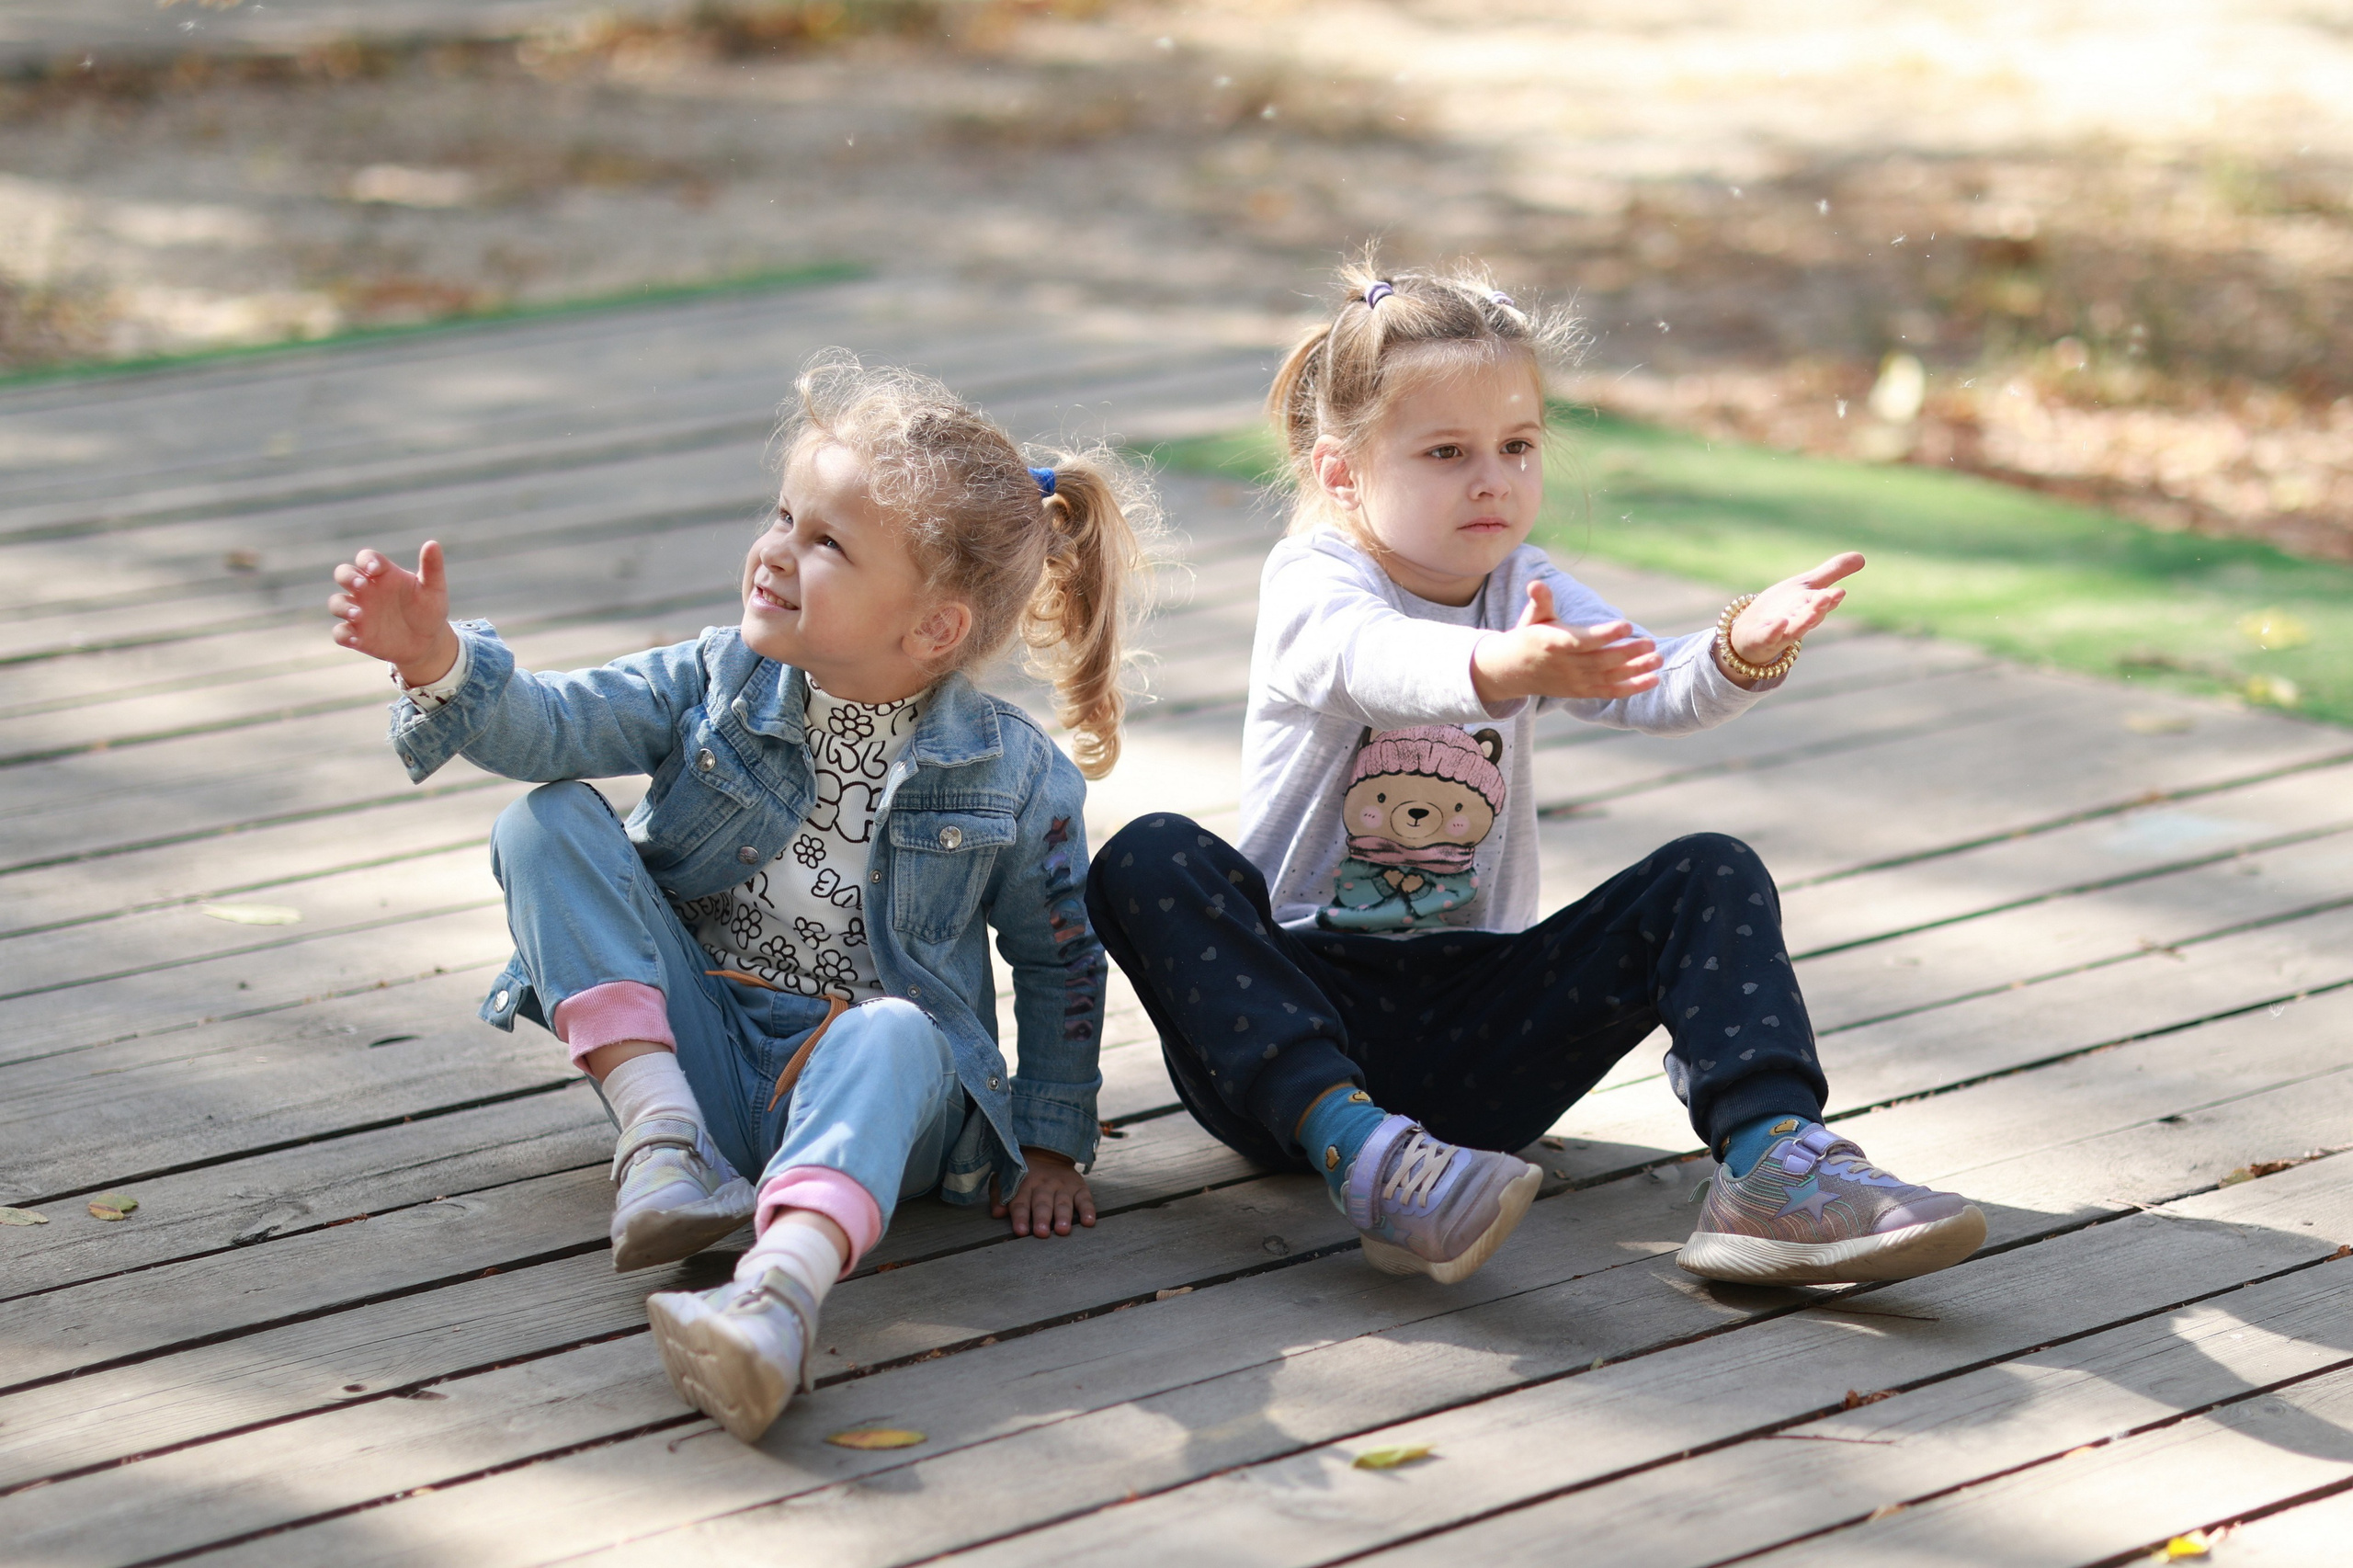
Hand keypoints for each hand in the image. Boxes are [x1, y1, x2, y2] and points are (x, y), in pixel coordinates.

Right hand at [330, 540, 459, 685]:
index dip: (367, 560)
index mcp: (383, 575)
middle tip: (361, 585)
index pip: (367, 559)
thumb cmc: (429, 610)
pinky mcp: (357, 635)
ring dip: (343, 606)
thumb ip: (432, 568)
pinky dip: (344, 635)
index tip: (375, 569)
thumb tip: (433, 544)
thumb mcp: (434, 589)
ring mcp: (359, 612)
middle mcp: (366, 591)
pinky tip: (356, 640)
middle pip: (343, 574)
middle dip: (347, 577)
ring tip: (358, 614)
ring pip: (337, 603)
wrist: (428, 642)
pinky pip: (341, 633)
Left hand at [991, 1147, 1096, 1237]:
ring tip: (1063, 1230)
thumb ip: (1000, 1195)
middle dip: (1041, 1218)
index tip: (1020, 1231)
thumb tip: (997, 1212)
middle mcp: (1044, 1185)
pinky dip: (1088, 1210)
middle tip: (1041, 1233)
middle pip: (1042, 1203)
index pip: (1021, 1202)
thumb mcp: (1006, 1177)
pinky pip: (1085, 1199)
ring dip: (1063, 1216)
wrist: (1047, 1150)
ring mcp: (1063, 1186)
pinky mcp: (1079, 1187)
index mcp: (1024, 1184)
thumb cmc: (1023, 1172)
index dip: (1020, 1217)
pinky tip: (1088, 1222)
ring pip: (1063, 1202)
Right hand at [1471, 580, 1662, 705]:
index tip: (1626, 625)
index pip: (1583, 640)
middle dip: (1628, 653)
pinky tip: (1653, 680)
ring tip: (1658, 660)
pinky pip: (1609, 692)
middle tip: (1651, 643)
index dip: (1605, 634)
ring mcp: (1575, 681)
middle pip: (1602, 661)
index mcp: (1554, 643)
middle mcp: (1566, 665)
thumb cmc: (1529, 637)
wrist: (1513, 671)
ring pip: (1609, 677)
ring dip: (1636, 670)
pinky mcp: (1582, 691)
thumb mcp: (1532, 617)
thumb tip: (1536, 584)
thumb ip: (1540, 601)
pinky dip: (1632, 688)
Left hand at [1724, 553, 1864, 678]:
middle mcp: (1797, 622)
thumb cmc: (1783, 608)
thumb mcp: (1806, 585)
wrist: (1753, 633)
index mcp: (1809, 608)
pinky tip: (1779, 623)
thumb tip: (1862, 557)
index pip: (1822, 603)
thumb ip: (1831, 573)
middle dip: (1820, 607)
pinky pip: (1767, 637)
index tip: (1840, 591)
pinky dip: (1774, 632)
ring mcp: (1779, 633)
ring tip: (1812, 614)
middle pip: (1811, 615)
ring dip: (1803, 622)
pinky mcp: (1760, 640)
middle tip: (1829, 596)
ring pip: (1795, 629)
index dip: (1830, 598)